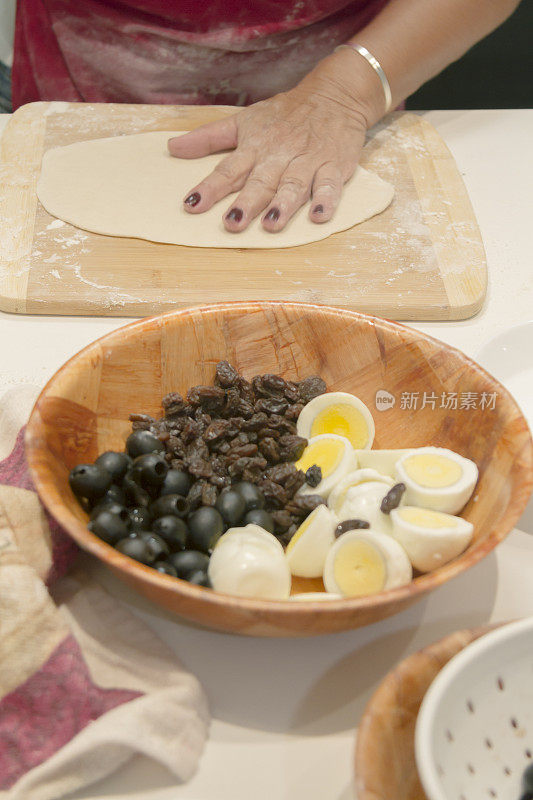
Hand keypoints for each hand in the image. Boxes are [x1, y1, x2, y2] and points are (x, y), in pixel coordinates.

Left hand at [168, 53, 377, 232]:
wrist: (335, 95)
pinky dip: (326, 200)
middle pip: (260, 182)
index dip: (210, 187)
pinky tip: (318, 216)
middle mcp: (278, 156)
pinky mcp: (334, 166)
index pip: (228, 169)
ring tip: (271, 225)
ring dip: (283, 205)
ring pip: (293, 185)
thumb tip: (172, 148)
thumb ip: (208, 138)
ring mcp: (307, 162)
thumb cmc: (284, 114)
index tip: (192, 205)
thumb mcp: (244, 121)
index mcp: (254, 147)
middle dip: (246, 203)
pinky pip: (330, 186)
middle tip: (232, 224)